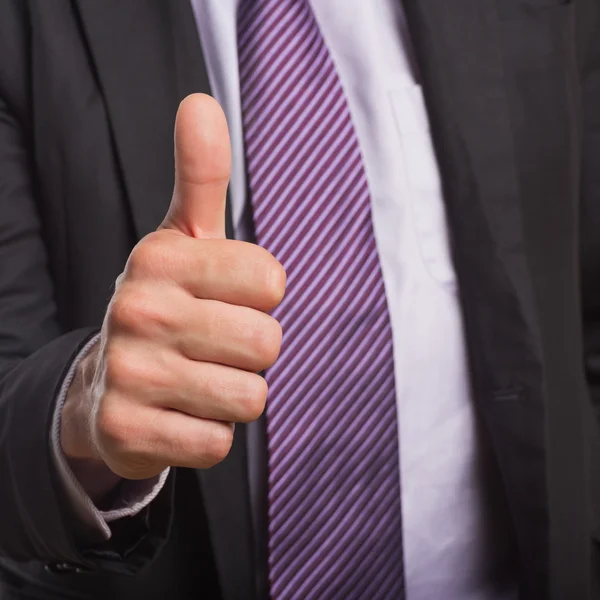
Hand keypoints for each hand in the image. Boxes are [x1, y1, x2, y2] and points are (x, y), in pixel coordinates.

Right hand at [61, 94, 285, 481]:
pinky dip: (208, 434)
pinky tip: (179, 414)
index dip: (260, 297)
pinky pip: (217, 443)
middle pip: (266, 343)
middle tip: (212, 346)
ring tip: (198, 380)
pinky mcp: (125, 431)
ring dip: (233, 394)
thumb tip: (201, 102)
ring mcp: (129, 373)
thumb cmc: (168, 303)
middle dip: (250, 351)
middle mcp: (139, 310)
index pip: (272, 281)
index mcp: (162, 258)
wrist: (107, 382)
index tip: (228, 298)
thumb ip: (202, 175)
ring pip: (248, 397)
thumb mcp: (184, 238)